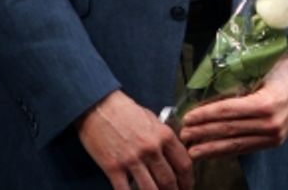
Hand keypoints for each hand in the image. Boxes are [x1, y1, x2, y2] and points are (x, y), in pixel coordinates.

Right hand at [77, 90, 192, 189]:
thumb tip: (173, 154)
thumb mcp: (153, 119)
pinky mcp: (113, 168)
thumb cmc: (126, 112)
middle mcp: (151, 149)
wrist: (99, 107)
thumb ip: (164, 137)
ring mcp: (132, 160)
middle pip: (169, 180)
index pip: (184, 164)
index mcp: (164, 135)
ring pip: (151, 189)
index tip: (187, 187)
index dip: (188, 180)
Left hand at [179, 53, 287, 158]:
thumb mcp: (266, 67)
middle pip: (229, 130)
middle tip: (183, 134)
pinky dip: (228, 151)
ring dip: (212, 147)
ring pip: (236, 143)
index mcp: (267, 102)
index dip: (206, 115)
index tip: (188, 117)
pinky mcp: (276, 141)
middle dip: (203, 133)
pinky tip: (214, 152)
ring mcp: (275, 135)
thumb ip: (242, 81)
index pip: (228, 111)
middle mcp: (270, 123)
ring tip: (192, 150)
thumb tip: (212, 91)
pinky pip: (247, 148)